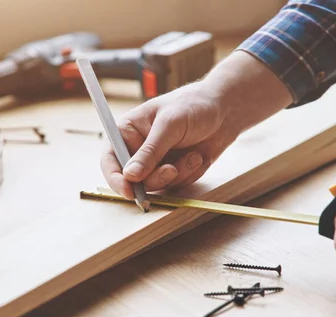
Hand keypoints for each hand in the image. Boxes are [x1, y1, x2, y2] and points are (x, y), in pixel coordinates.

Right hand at [101, 81, 229, 197]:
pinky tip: (198, 157)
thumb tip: (130, 176)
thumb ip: (150, 152)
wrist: (226, 109)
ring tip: (193, 156)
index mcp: (128, 131)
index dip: (115, 178)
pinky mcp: (174, 171)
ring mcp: (156, 162)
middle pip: (133, 180)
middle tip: (172, 170)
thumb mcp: (170, 125)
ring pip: (156, 185)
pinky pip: (175, 186)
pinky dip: (189, 174)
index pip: (110, 160)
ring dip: (177, 174)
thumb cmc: (194, 105)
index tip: (129, 191)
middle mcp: (138, 149)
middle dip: (155, 178)